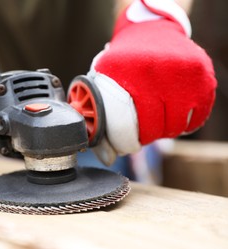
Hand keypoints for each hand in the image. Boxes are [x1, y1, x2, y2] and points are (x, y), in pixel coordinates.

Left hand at [88, 0, 216, 164]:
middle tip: (140, 131)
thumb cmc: (123, 63)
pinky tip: (172, 113)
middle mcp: (159, 70)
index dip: (126, 141)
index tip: (124, 144)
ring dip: (164, 130)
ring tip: (155, 119)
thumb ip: (102, 118)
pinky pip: (196, 119)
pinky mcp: (204, 77)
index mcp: (129, 72)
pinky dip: (185, 123)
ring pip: (176, 126)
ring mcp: (185, 73)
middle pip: (154, 128)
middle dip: (145, 136)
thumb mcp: (103, 81)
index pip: (128, 125)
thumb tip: (107, 158)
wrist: (151, 32)